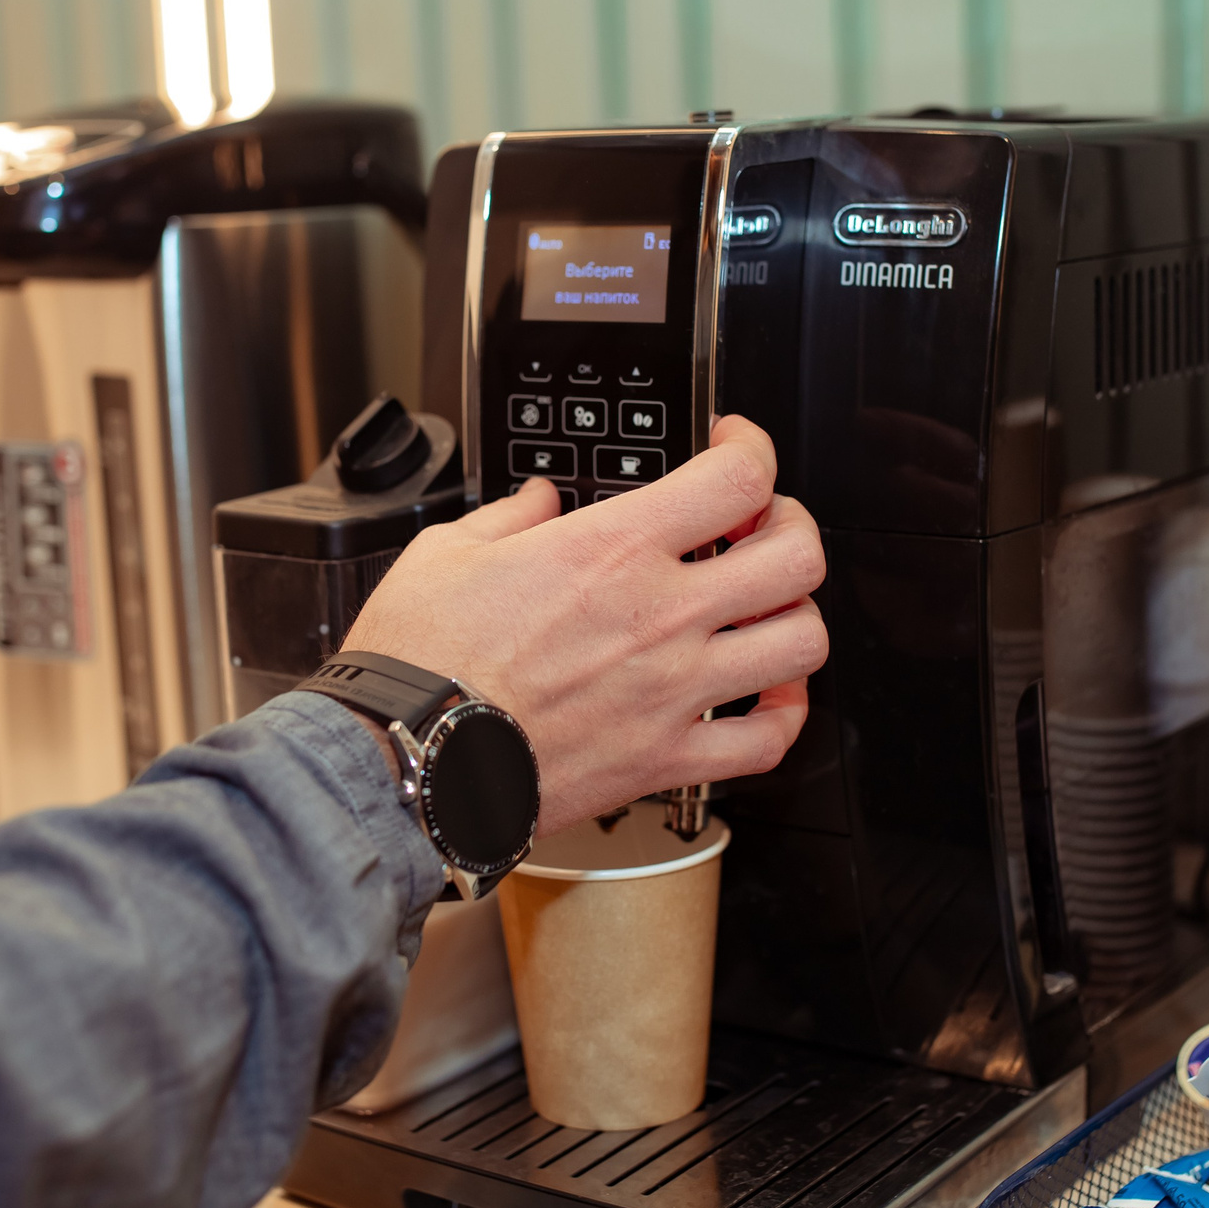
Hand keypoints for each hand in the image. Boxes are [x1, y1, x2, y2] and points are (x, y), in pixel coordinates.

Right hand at [340, 415, 827, 834]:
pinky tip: (765, 697)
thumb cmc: (419, 663)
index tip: (735, 448)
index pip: (738, 476)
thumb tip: (538, 503)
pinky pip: (768, 741)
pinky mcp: (667, 759)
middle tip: (762, 527)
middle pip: (797, 555)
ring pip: (802, 643)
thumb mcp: (448, 551)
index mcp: (612, 549)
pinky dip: (784, 716)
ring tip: (766, 610)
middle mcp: (661, 615)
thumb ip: (510, 516)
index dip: (753, 447)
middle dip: (791, 527)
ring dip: (795, 617)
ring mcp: (674, 690)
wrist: (407, 759)